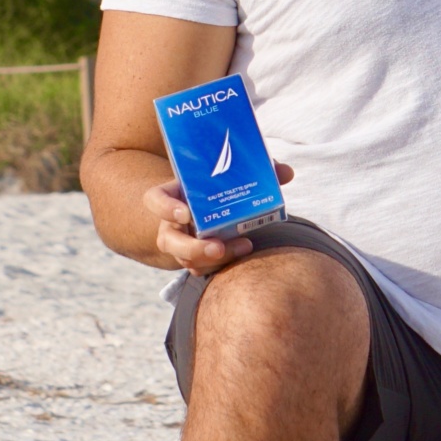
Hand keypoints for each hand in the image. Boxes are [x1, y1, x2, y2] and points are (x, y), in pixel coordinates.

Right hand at [143, 163, 295, 272]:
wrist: (202, 210)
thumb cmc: (214, 188)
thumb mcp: (224, 175)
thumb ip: (253, 170)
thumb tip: (286, 172)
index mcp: (173, 195)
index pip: (154, 200)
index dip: (165, 208)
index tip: (186, 213)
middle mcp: (172, 223)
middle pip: (168, 241)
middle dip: (192, 248)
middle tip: (217, 246)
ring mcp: (181, 244)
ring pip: (186, 260)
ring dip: (213, 259)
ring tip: (243, 248)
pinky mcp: (195, 260)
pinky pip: (203, 269)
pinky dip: (222, 265)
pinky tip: (243, 254)